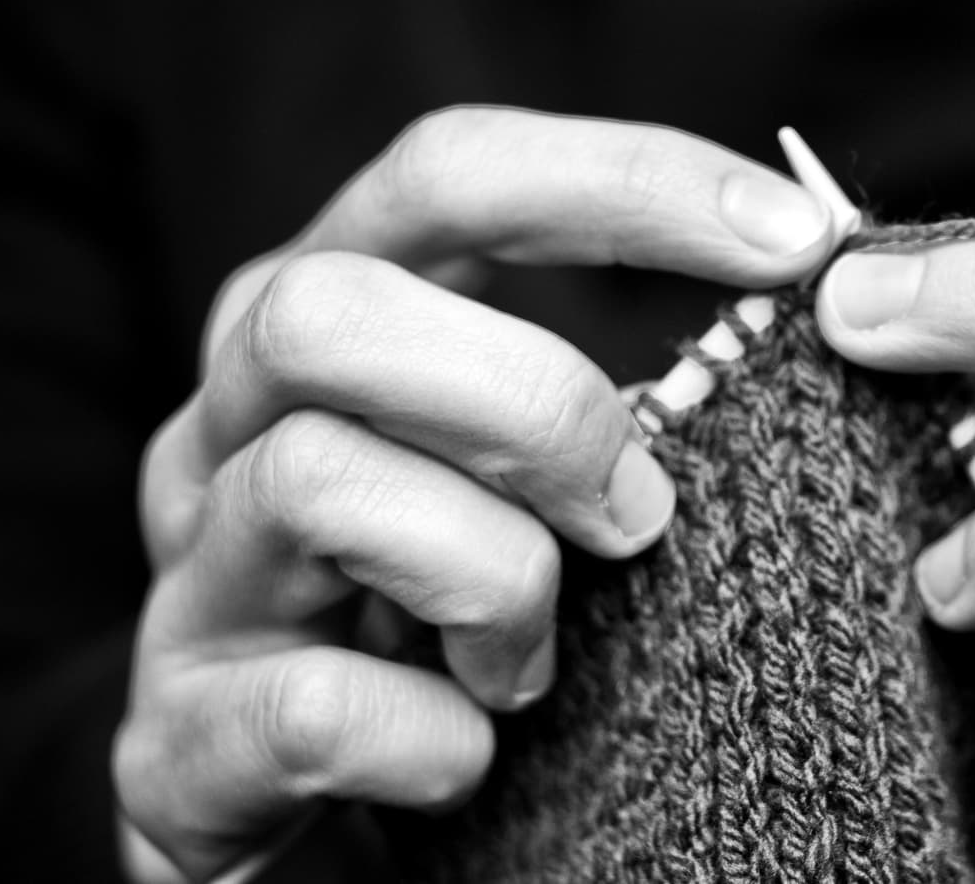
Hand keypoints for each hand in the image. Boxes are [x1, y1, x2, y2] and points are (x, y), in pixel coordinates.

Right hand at [114, 109, 839, 880]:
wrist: (286, 800)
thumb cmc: (448, 609)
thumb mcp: (525, 477)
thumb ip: (616, 399)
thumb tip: (797, 308)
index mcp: (326, 323)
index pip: (447, 174)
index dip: (625, 181)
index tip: (794, 239)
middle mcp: (226, 422)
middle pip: (328, 308)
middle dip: (531, 404)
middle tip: (639, 516)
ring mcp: (191, 575)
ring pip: (315, 484)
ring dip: (494, 579)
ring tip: (535, 666)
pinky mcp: (176, 736)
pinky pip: (318, 708)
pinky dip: (437, 739)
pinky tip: (468, 756)